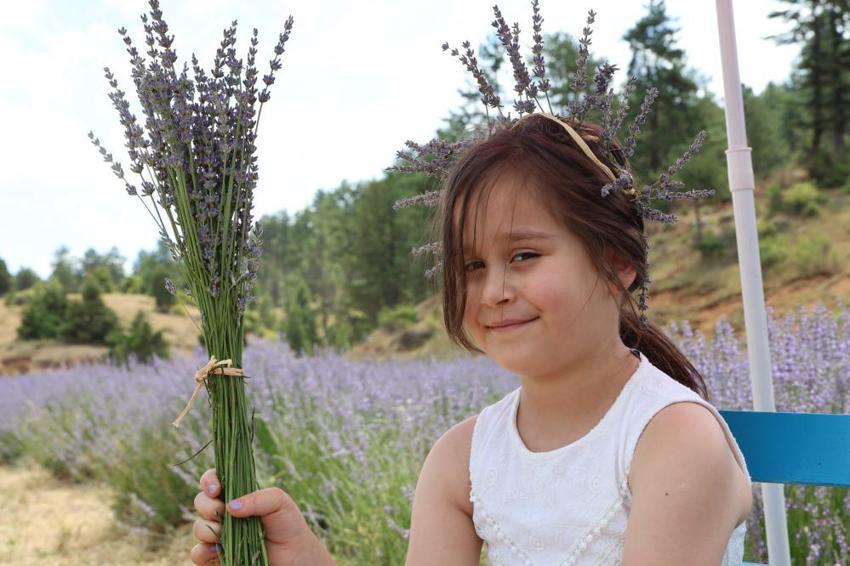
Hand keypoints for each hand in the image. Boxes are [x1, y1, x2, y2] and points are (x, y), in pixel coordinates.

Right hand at [190, 468, 335, 564]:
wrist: (294, 556)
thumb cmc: (288, 525)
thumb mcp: (280, 502)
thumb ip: (257, 498)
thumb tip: (230, 506)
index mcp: (237, 495)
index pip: (213, 480)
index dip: (209, 481)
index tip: (216, 489)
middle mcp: (224, 513)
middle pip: (201, 502)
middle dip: (208, 506)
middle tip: (223, 513)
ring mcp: (219, 534)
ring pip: (197, 527)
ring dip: (208, 529)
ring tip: (225, 534)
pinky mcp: (216, 556)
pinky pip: (197, 553)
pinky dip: (203, 551)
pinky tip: (218, 549)